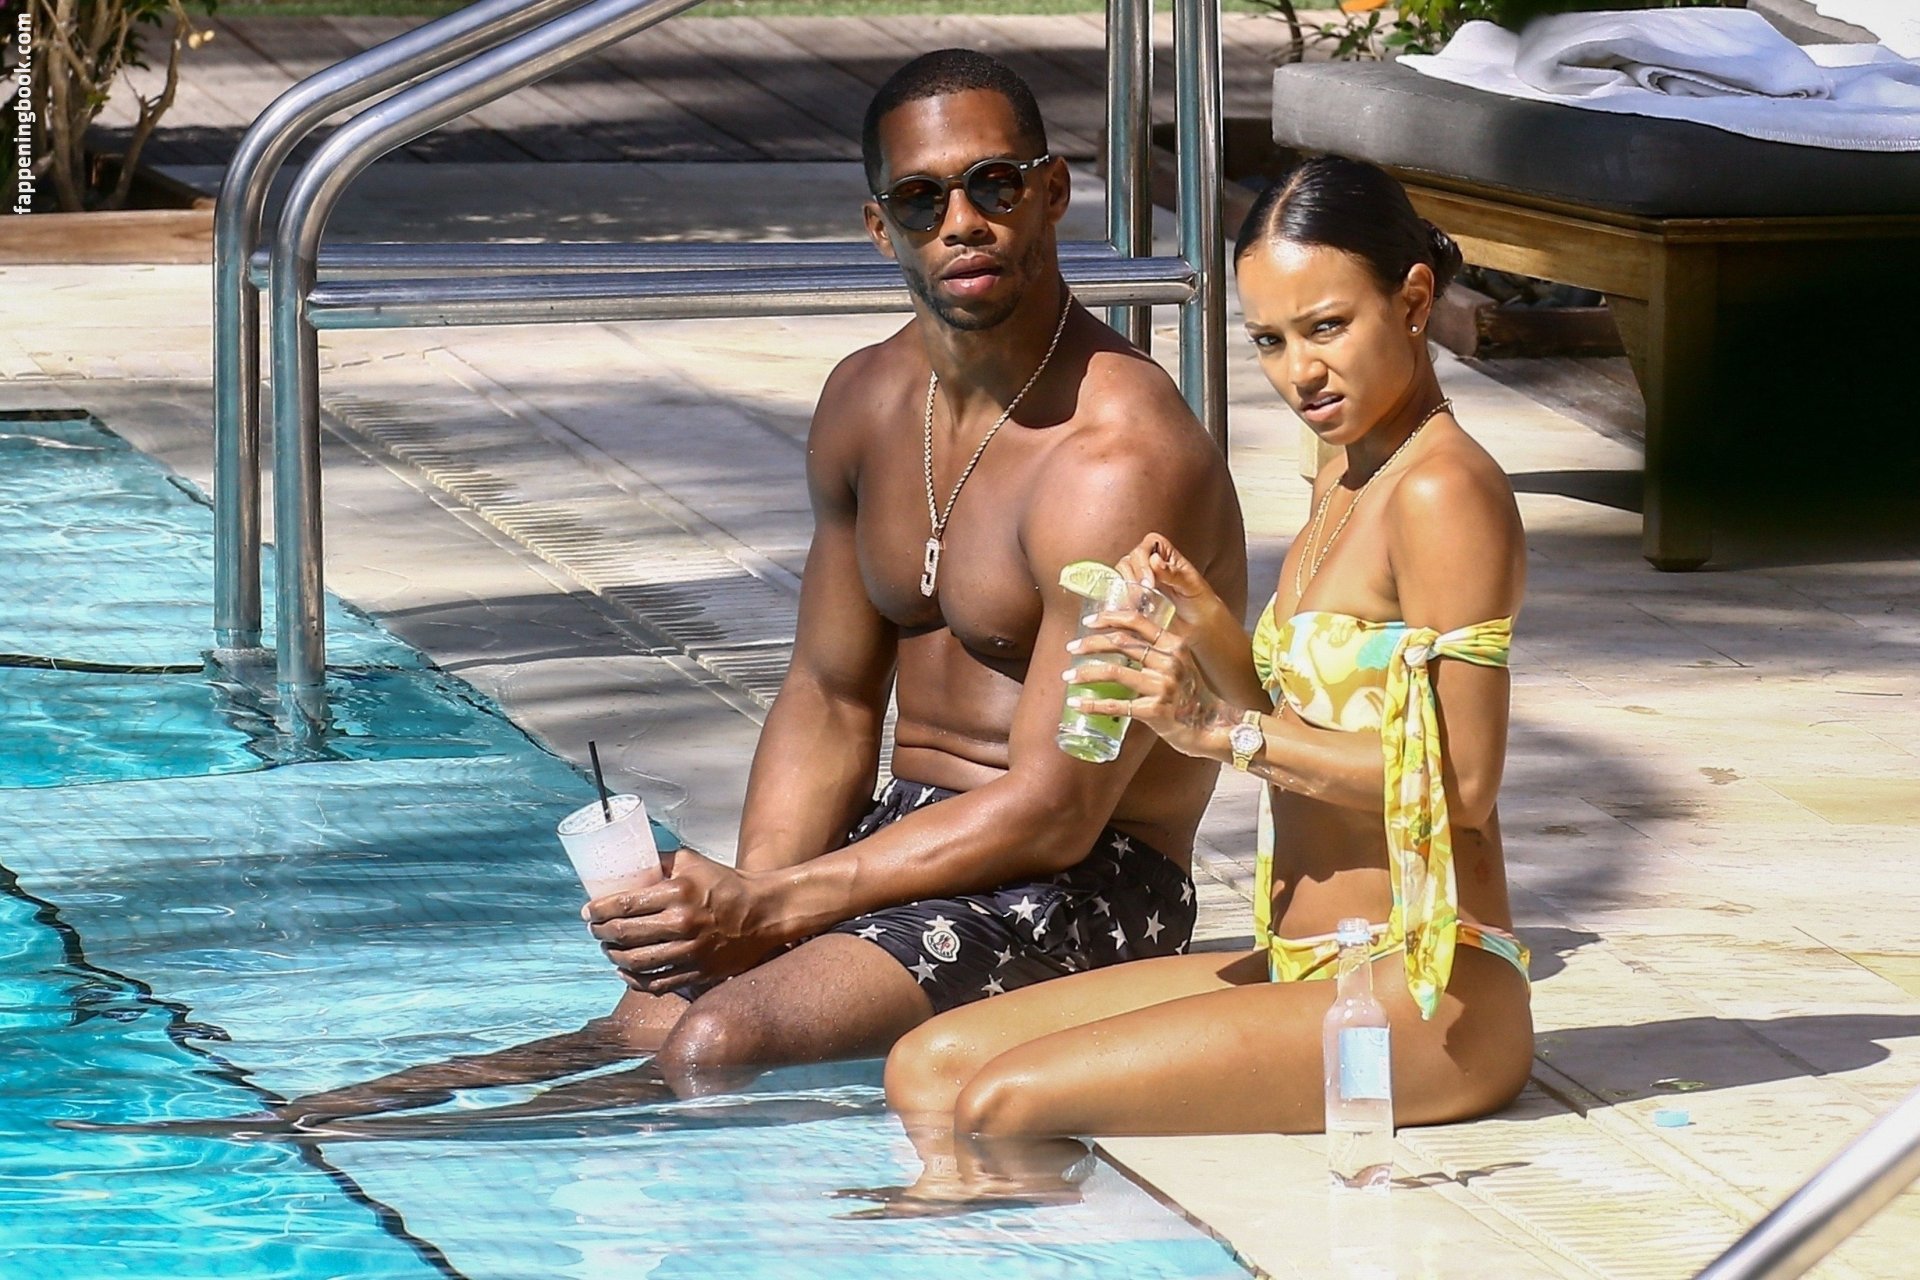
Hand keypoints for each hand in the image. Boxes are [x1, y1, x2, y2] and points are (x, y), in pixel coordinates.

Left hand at [582, 848, 778, 993]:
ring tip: (609, 950)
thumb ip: (661, 863)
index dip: (598, 911)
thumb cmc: (727, 884)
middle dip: (601, 933)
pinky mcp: (698, 973)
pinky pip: (655, 983)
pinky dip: (634, 980)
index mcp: (678, 892)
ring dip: (614, 957)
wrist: (763, 913)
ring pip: (635, 962)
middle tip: (595, 930)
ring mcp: (690, 951)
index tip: (588, 912)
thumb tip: (630, 865)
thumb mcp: (693, 862)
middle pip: (624, 935)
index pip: (624, 904)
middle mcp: (682, 923)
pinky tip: (626, 973)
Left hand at [1065, 609, 1234, 760]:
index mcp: (1174, 645)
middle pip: (1121, 643)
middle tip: (1071, 647)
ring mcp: (1163, 686)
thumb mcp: (1180, 663)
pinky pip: (1116, 705)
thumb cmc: (1191, 694)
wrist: (1211, 726)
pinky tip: (1076, 704)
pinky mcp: (1155, 711)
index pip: (1137, 621)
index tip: (1088, 621)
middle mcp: (1169, 662)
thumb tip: (1119, 639)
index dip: (1109, 618)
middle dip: (1090, 643)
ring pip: (1113, 671)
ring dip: (1085, 673)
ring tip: (1068, 676)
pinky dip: (1092, 704)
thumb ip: (1157, 650)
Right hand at [1114, 532, 1223, 631]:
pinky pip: (1118, 594)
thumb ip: (1173, 573)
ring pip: (1120, 577)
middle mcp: (1148, 564)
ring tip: (1139, 606)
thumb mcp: (1191, 585)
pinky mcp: (1131, 597)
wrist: (1201, 626)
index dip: (1143, 561)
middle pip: (1129, 560)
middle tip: (1143, 597)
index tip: (1149, 583)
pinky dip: (1121, 601)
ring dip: (1126, 590)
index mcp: (1165, 553)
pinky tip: (1131, 611)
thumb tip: (1154, 560)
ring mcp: (1138, 580)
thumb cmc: (1200, 602)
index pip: (1146, 545)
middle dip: (1133, 578)